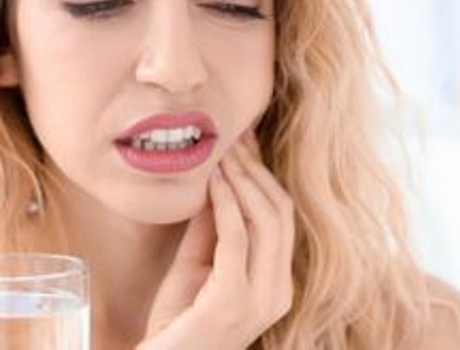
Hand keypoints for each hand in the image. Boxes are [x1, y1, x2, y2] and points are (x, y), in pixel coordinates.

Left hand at [138, 131, 295, 349]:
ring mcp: (260, 299)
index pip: (282, 217)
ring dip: (242, 179)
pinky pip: (236, 238)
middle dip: (256, 169)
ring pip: (265, 220)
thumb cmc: (177, 320)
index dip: (265, 174)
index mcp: (277, 284)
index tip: (246, 140)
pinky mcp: (233, 301)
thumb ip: (211, 228)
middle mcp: (278, 292)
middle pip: (280, 212)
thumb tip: (215, 177)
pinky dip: (226, 203)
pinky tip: (212, 181)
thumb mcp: (198, 263)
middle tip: (233, 138)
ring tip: (222, 153)